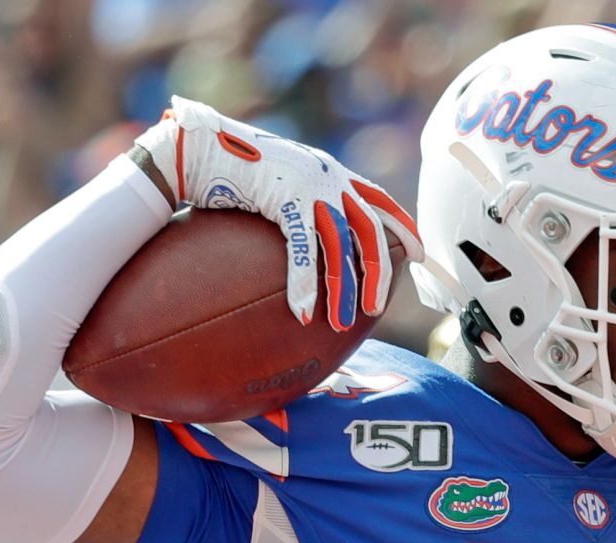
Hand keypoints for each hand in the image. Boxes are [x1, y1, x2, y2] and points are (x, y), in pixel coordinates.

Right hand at [134, 96, 421, 330]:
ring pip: (341, 243)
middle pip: (369, 227)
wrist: (193, 146)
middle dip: (378, 270)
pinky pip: (303, 248)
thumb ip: (296, 205)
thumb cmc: (226, 169)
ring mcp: (309, 184)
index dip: (402, 225)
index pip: (377, 198)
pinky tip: (303, 311)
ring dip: (342, 288)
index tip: (421, 253)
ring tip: (340, 323)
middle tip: (378, 308)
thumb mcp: (273, 183)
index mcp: (328, 171)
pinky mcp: (286, 196)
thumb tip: (301, 234)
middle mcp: (326, 175)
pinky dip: (303, 282)